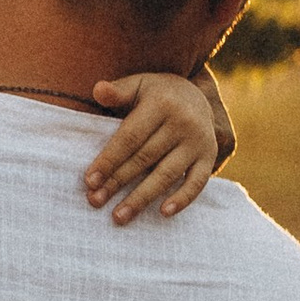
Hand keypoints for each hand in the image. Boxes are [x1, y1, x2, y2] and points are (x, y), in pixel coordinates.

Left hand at [87, 73, 222, 221]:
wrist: (195, 94)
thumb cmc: (156, 94)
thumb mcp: (138, 85)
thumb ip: (118, 91)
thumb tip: (98, 90)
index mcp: (161, 104)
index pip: (130, 137)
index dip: (109, 160)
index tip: (89, 181)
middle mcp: (183, 122)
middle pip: (145, 158)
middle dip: (118, 182)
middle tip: (95, 201)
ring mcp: (198, 142)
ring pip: (167, 174)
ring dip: (142, 197)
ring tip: (119, 216)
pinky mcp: (210, 156)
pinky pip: (198, 182)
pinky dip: (183, 198)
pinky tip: (163, 213)